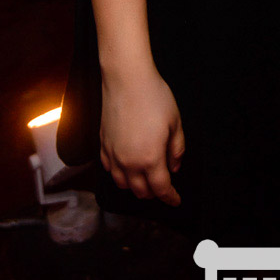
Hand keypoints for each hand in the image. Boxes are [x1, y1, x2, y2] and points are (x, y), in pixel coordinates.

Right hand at [99, 65, 184, 205]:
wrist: (127, 79)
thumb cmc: (154, 97)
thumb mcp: (175, 122)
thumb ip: (176, 148)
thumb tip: (174, 167)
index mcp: (151, 158)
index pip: (161, 189)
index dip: (170, 197)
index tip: (176, 200)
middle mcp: (129, 162)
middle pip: (141, 191)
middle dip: (154, 193)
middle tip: (163, 187)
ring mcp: (113, 155)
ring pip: (123, 184)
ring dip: (135, 187)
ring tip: (145, 180)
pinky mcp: (102, 145)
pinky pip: (109, 170)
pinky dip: (119, 174)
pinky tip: (126, 167)